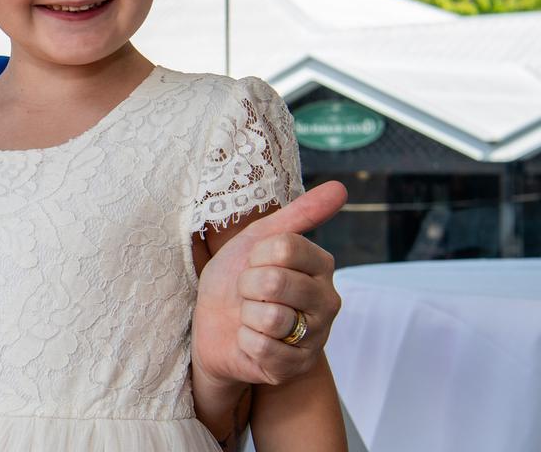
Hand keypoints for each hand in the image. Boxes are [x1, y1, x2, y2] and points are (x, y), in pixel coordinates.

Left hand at [193, 182, 345, 387]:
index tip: (253, 264)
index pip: (285, 246)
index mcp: (321, 266)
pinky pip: (263, 348)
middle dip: (247, 286)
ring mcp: (315, 337)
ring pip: (271, 317)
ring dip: (246, 315)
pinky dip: (245, 342)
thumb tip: (341, 188)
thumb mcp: (258, 240)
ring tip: (250, 317)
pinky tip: (250, 340)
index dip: (255, 255)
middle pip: (275, 281)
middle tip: (248, 294)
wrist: (214, 327)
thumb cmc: (237, 280)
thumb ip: (298, 215)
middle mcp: (328, 301)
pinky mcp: (296, 367)